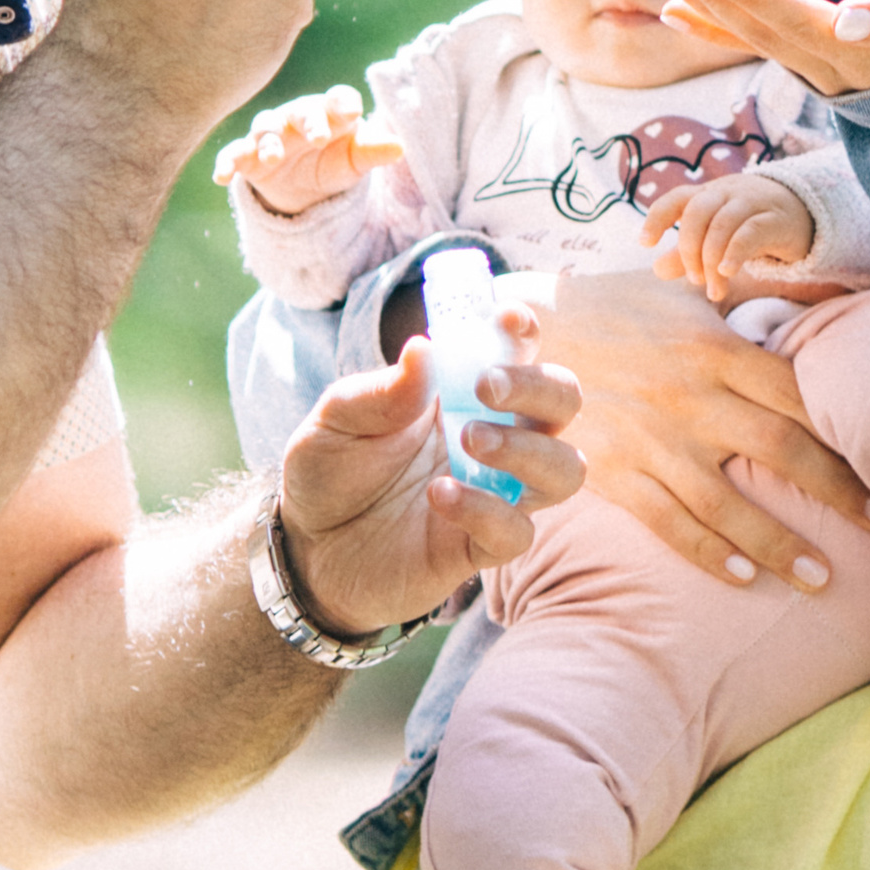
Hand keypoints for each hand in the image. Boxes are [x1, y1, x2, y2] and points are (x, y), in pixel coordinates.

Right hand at [211, 84, 403, 214]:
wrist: (304, 188)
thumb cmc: (334, 161)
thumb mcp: (355, 160)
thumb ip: (373, 151)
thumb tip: (401, 147)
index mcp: (329, 112)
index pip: (338, 100)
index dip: (344, 104)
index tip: (352, 113)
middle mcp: (296, 117)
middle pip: (299, 111)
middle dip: (307, 122)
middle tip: (317, 138)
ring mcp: (269, 135)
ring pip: (264, 130)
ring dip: (268, 141)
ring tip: (273, 157)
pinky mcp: (247, 156)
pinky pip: (233, 154)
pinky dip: (226, 163)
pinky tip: (222, 176)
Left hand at [276, 309, 584, 637]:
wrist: (304, 550)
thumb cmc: (329, 472)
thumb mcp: (337, 421)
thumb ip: (381, 391)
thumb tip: (422, 348)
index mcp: (466, 393)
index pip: (520, 351)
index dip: (524, 331)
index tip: (505, 319)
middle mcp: (496, 438)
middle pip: (563, 402)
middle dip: (538, 387)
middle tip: (486, 388)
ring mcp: (496, 493)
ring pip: (564, 470)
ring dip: (528, 450)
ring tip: (470, 440)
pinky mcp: (480, 546)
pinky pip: (517, 531)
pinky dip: (487, 510)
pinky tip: (440, 495)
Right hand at [528, 272, 869, 588]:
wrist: (523, 332)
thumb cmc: (614, 305)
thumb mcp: (682, 291)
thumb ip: (741, 300)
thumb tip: (808, 295)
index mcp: (717, 347)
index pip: (800, 394)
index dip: (848, 430)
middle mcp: (693, 396)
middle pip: (784, 450)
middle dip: (839, 492)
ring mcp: (654, 439)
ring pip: (730, 503)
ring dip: (780, 544)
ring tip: (821, 577)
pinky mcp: (615, 473)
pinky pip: (669, 523)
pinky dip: (707, 553)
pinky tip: (742, 577)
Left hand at [640, 174, 813, 300]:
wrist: (801, 211)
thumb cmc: (748, 224)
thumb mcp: (714, 237)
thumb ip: (686, 253)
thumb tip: (657, 269)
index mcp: (706, 195)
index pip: (676, 198)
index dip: (657, 218)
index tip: (645, 243)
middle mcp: (726, 193)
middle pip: (697, 212)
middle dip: (689, 250)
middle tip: (695, 281)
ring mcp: (751, 203)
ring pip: (722, 225)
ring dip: (712, 261)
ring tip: (714, 290)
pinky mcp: (775, 219)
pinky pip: (749, 232)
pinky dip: (734, 253)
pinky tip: (727, 273)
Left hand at [652, 0, 869, 97]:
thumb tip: (849, 21)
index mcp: (854, 46)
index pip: (793, 16)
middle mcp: (823, 64)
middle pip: (760, 26)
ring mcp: (808, 68)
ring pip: (748, 35)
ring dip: (702, 2)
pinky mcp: (799, 64)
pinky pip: (749, 49)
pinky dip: (708, 30)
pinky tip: (671, 11)